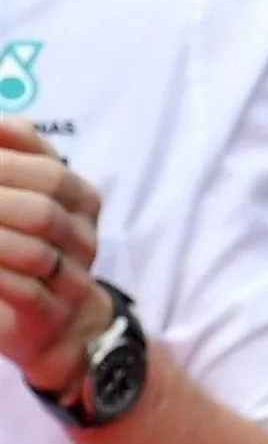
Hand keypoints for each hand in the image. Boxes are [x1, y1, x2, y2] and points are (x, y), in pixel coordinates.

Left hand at [0, 118, 107, 397]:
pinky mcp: (51, 314)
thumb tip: (4, 122)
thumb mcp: (34, 192)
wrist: (60, 321)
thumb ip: (20, 153)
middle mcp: (84, 238)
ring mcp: (72, 278)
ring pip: (33, 253)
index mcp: (82, 201)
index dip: (8, 164)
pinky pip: (22, 294)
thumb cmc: (32, 246)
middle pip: (44, 211)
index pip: (51, 172)